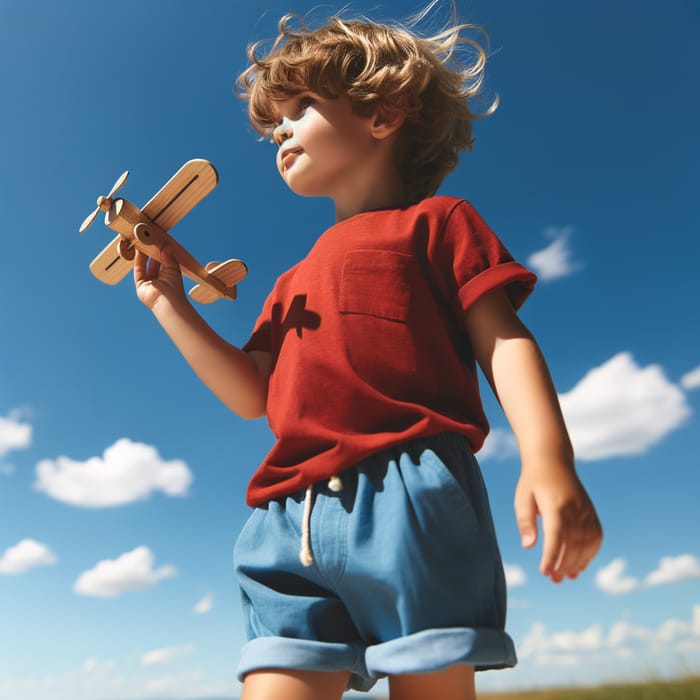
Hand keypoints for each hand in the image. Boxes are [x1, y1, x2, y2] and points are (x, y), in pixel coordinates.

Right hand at [133, 245, 186, 310]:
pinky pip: (138, 269)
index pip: (163, 263)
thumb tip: (168, 246)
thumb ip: (169, 257)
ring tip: (145, 242)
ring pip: (144, 265)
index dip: (161, 252)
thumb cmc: (174, 288)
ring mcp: (149, 283)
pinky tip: (140, 250)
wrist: (168, 301)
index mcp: (168, 278)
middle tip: (151, 239)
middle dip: (152, 251)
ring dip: (144, 254)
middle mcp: (158, 280)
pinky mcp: (140, 284)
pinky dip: (138, 259)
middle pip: (152, 263)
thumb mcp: (173, 269)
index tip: (160, 242)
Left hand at [514, 462, 601, 582]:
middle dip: (564, 564)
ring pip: (587, 543)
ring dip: (578, 563)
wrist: (553, 460)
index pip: (556, 535)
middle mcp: (574, 508)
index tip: (544, 571)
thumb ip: (525, 522)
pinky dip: (590, 553)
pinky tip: (580, 565)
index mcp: (555, 504)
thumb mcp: (522, 498)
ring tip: (566, 577)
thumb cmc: (533, 481)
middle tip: (553, 579)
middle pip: (573, 543)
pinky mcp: (591, 512)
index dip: (551, 556)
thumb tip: (528, 546)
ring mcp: (586, 510)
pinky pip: (596, 537)